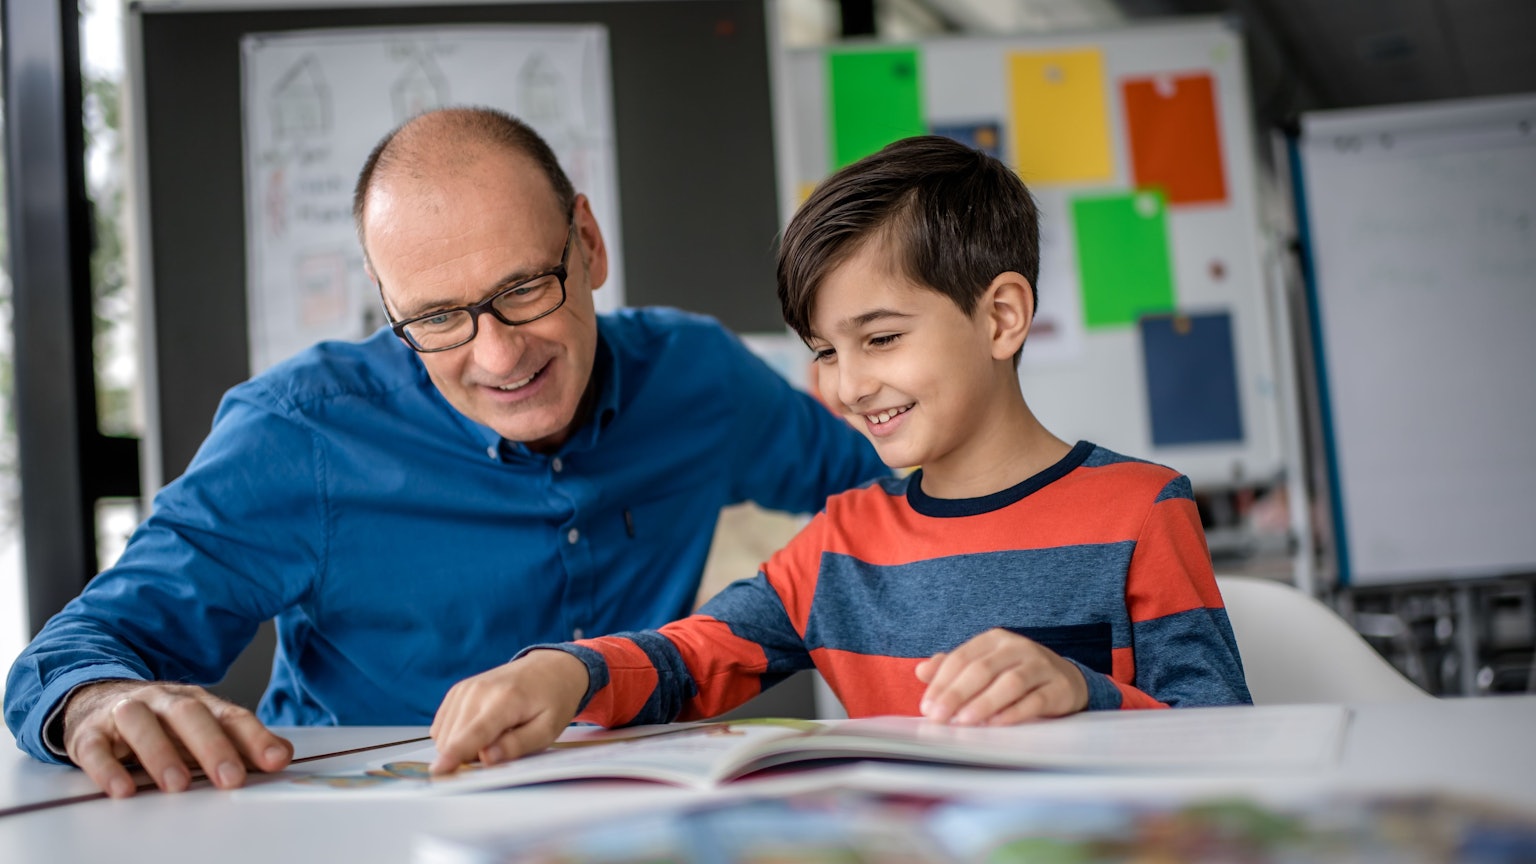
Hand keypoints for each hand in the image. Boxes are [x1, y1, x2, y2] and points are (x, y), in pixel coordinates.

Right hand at [63, 680, 292, 797]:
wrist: (96, 699)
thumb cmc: (160, 723)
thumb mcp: (200, 728)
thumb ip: (240, 742)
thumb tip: (283, 756)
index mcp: (196, 701)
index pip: (230, 715)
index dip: (254, 737)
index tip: (275, 761)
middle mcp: (162, 700)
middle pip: (189, 714)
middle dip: (212, 746)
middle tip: (230, 778)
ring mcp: (124, 713)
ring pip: (141, 724)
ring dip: (160, 753)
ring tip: (178, 786)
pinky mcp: (89, 733)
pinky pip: (95, 748)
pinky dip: (107, 769)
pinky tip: (122, 790)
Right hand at [429, 649, 589, 773]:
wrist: (549, 669)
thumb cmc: (551, 701)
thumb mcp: (546, 730)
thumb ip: (517, 745)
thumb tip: (486, 758)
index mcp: (504, 700)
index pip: (474, 733)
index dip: (454, 755)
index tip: (439, 772)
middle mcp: (478, 691)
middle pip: (454, 738)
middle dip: (469, 756)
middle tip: (499, 749)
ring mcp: (464, 689)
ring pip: (444, 735)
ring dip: (461, 747)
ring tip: (493, 736)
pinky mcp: (457, 691)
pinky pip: (441, 726)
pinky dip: (455, 736)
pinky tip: (479, 730)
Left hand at [914, 628, 1088, 724]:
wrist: (1066, 679)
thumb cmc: (1015, 673)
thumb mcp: (984, 665)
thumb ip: (952, 668)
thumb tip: (921, 671)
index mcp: (994, 640)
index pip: (961, 658)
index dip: (942, 682)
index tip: (927, 706)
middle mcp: (1017, 647)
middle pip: (982, 669)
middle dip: (956, 694)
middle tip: (939, 717)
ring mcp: (1041, 666)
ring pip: (1010, 683)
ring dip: (984, 703)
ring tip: (964, 721)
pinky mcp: (1059, 687)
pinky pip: (1036, 700)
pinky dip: (1015, 712)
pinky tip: (997, 724)